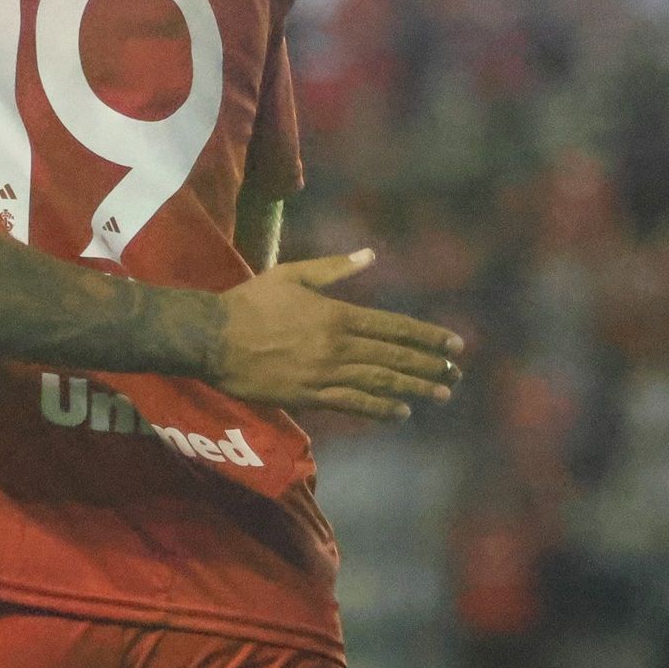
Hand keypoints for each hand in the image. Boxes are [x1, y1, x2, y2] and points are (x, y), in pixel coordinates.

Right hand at [205, 251, 462, 421]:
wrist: (213, 338)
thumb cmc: (251, 302)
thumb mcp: (292, 274)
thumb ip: (334, 268)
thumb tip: (370, 255)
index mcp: (336, 314)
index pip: (393, 327)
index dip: (426, 337)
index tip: (453, 344)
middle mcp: (337, 346)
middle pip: (393, 357)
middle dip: (427, 366)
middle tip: (455, 374)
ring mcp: (324, 374)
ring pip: (379, 382)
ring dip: (413, 388)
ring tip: (440, 394)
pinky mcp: (309, 396)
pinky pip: (353, 404)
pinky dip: (380, 408)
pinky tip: (401, 412)